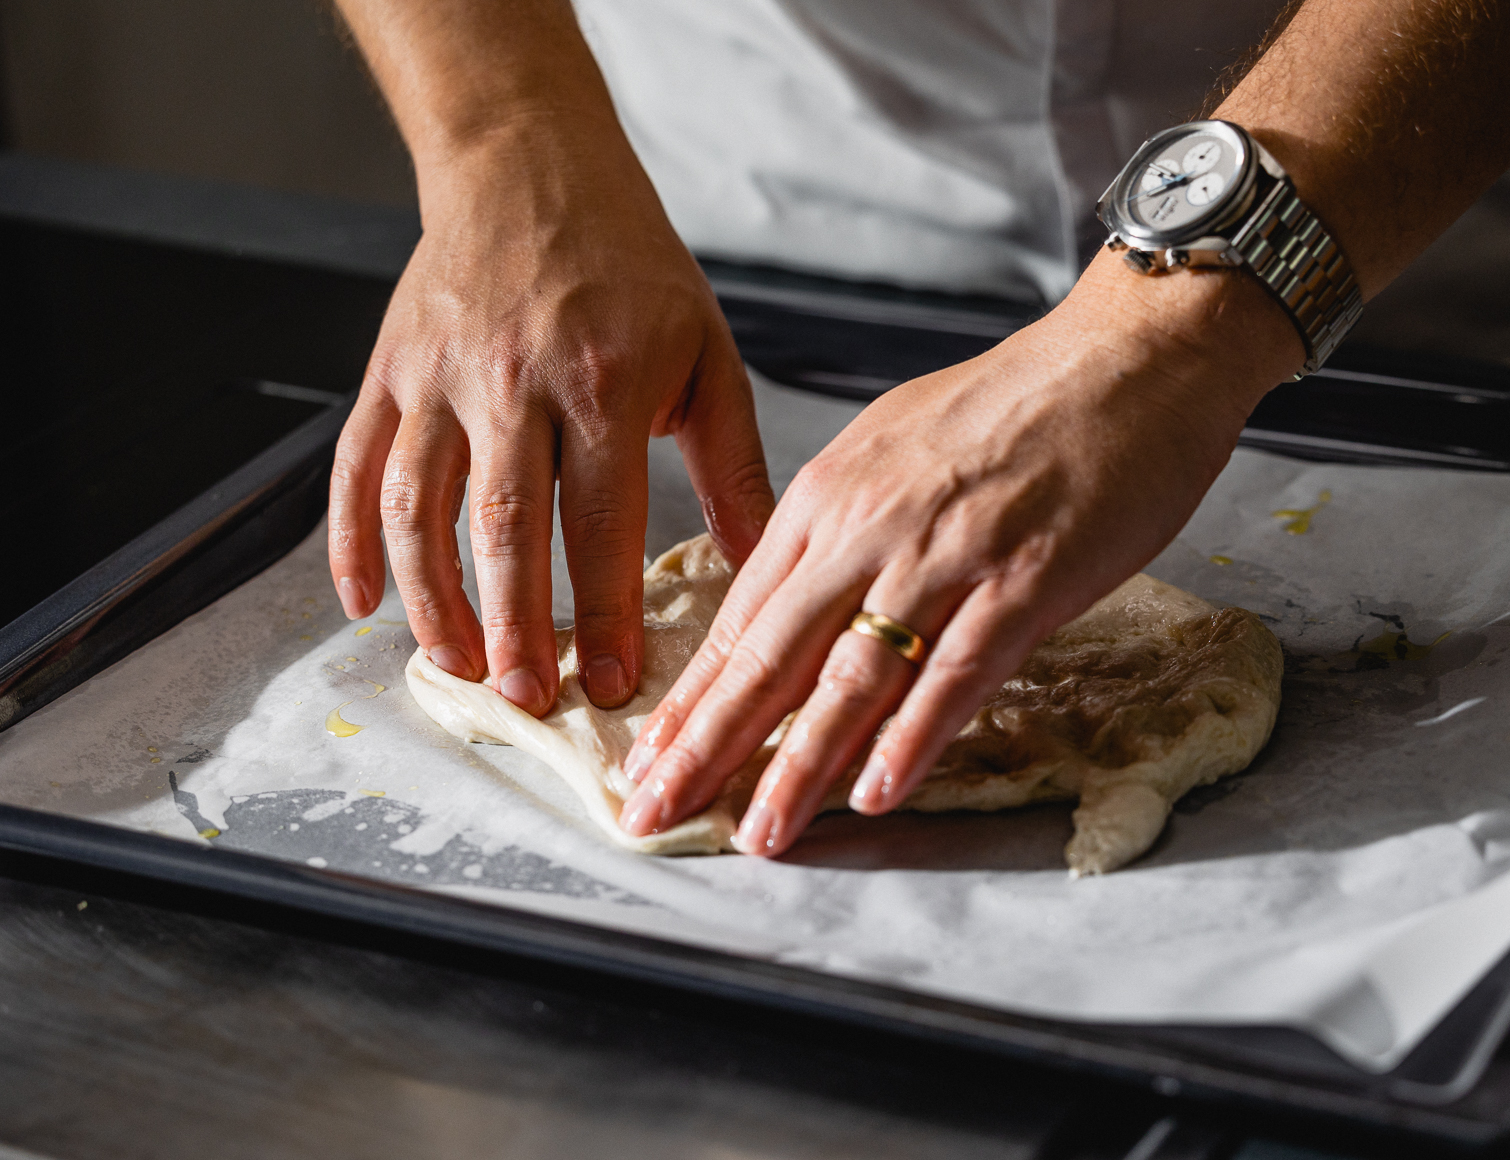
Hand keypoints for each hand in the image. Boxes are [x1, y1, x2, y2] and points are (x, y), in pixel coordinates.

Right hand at [327, 125, 773, 715]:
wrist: (531, 165)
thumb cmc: (632, 269)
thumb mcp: (706, 354)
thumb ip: (732, 464)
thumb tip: (756, 564)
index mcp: (604, 382)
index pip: (602, 523)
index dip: (607, 614)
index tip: (615, 686)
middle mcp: (514, 383)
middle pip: (504, 528)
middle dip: (515, 626)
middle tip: (529, 699)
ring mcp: (440, 377)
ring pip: (417, 509)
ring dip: (431, 600)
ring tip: (458, 668)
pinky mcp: (389, 371)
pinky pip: (355, 467)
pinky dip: (350, 541)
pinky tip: (360, 604)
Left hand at [617, 252, 1303, 855]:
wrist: (1128, 356)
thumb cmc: (1015, 403)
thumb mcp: (891, 447)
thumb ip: (839, 526)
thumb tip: (794, 598)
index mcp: (829, 494)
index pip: (741, 616)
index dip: (692, 698)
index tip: (650, 758)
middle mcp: (870, 526)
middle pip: (771, 655)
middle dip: (704, 745)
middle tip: (653, 812)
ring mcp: (946, 554)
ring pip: (852, 677)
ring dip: (797, 767)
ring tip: (758, 834)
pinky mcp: (1026, 578)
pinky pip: (956, 672)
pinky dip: (913, 738)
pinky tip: (877, 791)